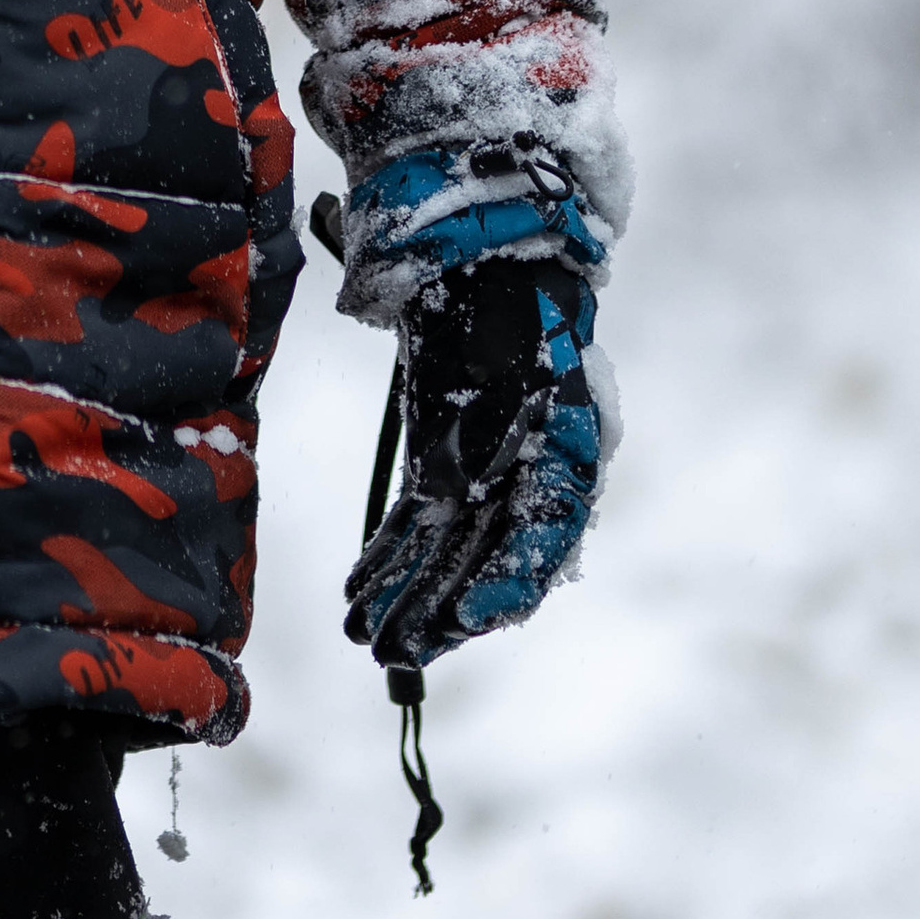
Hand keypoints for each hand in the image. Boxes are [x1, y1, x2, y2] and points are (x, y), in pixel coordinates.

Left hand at [345, 260, 603, 673]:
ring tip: (359, 635)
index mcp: (565, 448)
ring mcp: (483, 478)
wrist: (486, 266)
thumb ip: (504, 399)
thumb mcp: (520, 339)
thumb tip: (464, 463)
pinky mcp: (442, 471)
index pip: (546, 533)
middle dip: (440, 609)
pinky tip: (354, 591)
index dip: (509, 580)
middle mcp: (527, 477)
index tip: (470, 616)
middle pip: (488, 558)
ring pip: (446, 552)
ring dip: (405, 596)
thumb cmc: (512, 301)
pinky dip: (388, 558)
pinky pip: (417, 525)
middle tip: (391, 652)